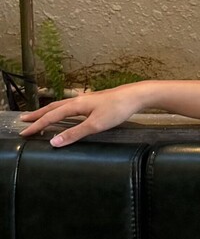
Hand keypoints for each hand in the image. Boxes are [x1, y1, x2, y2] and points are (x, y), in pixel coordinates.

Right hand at [16, 83, 148, 146]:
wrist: (136, 96)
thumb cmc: (117, 109)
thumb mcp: (95, 125)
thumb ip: (74, 133)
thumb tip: (53, 142)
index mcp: (75, 105)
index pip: (50, 116)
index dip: (37, 125)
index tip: (24, 133)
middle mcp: (77, 100)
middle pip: (52, 108)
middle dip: (37, 115)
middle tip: (23, 121)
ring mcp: (85, 100)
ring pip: (60, 105)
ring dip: (48, 111)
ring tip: (38, 116)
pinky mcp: (93, 101)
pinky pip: (69, 106)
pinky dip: (60, 110)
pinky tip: (64, 112)